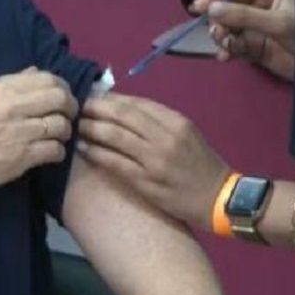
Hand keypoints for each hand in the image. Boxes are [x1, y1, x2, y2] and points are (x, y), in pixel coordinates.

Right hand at [0, 68, 77, 200]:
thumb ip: (12, 83)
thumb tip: (37, 71)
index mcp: (3, 88)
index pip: (48, 79)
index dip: (62, 87)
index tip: (62, 97)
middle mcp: (13, 107)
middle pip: (60, 99)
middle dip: (70, 108)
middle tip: (67, 116)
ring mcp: (19, 132)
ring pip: (61, 126)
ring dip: (64, 132)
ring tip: (57, 136)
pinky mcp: (22, 157)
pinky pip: (55, 150)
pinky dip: (57, 152)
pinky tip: (49, 152)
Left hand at [78, 94, 231, 229]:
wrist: (218, 198)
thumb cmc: (202, 164)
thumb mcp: (187, 134)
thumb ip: (160, 121)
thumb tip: (124, 110)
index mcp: (177, 122)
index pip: (139, 104)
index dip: (113, 99)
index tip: (96, 96)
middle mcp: (165, 137)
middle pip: (124, 116)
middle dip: (98, 109)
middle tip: (79, 106)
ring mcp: (155, 160)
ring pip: (116, 137)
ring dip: (92, 129)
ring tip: (77, 125)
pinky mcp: (146, 182)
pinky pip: (115, 163)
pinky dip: (97, 153)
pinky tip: (84, 148)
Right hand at [191, 0, 294, 81]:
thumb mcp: (277, 22)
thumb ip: (244, 16)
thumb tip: (211, 9)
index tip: (196, 8)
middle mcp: (261, 4)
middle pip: (228, 8)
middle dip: (219, 21)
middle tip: (216, 34)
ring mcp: (257, 26)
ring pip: (229, 28)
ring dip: (222, 37)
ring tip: (224, 46)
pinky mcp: (256, 46)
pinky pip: (235, 45)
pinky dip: (228, 50)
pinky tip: (225, 56)